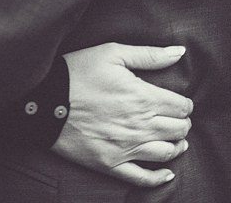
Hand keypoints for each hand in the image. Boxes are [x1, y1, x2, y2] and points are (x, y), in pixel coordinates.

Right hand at [53, 44, 192, 188]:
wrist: (46, 99)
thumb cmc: (78, 71)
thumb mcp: (112, 53)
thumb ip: (149, 55)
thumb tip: (180, 52)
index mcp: (143, 97)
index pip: (180, 106)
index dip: (184, 104)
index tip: (179, 101)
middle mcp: (140, 126)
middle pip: (177, 130)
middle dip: (182, 123)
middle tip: (177, 118)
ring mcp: (126, 148)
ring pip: (166, 153)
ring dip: (176, 146)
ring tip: (176, 140)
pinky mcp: (111, 164)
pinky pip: (143, 178)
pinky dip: (159, 177)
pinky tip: (166, 173)